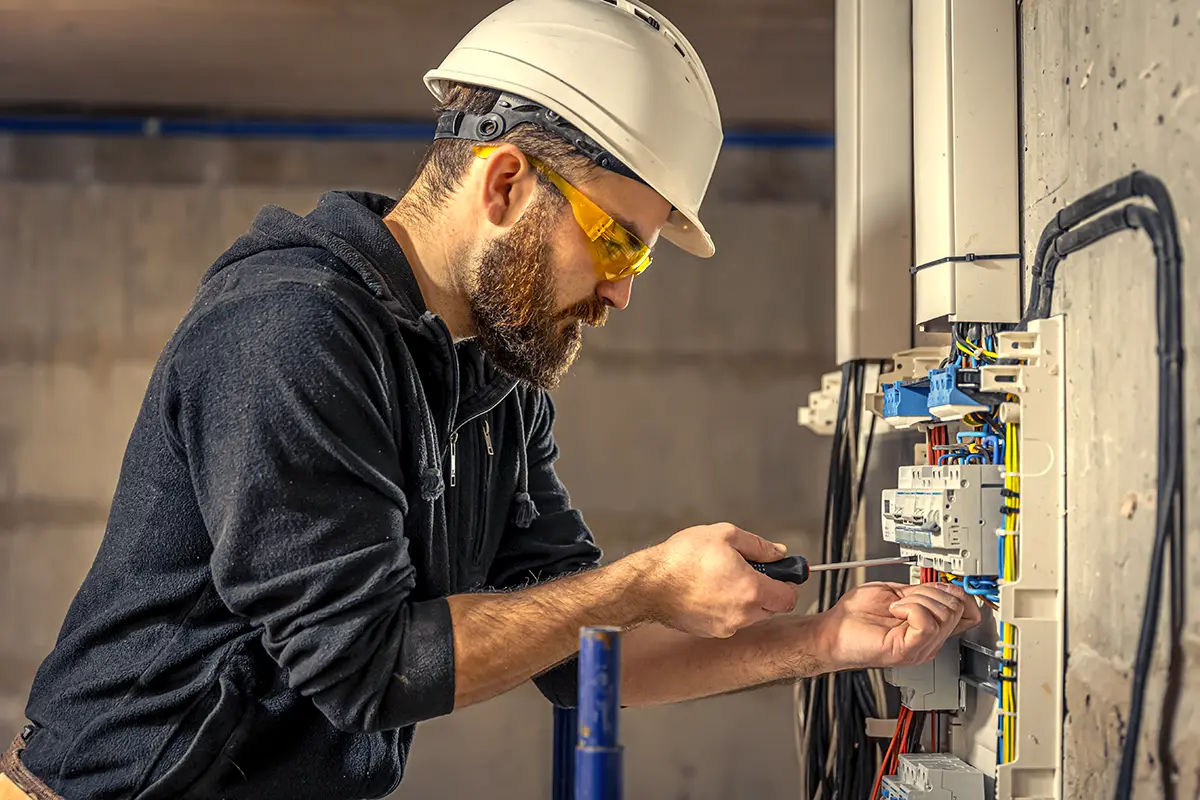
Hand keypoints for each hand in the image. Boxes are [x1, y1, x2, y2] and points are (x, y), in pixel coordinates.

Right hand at [641, 523, 799, 637]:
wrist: (649, 585)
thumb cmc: (681, 560)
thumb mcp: (725, 535)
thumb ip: (758, 545)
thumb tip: (777, 552)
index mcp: (752, 590)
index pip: (789, 597)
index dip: (788, 582)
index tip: (781, 573)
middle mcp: (742, 614)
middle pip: (771, 607)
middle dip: (766, 590)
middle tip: (748, 570)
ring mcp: (726, 626)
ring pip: (750, 615)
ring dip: (746, 600)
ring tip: (722, 578)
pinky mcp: (710, 631)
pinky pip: (730, 620)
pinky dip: (727, 608)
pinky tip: (708, 590)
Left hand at [816, 582, 981, 669]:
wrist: (833, 631)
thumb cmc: (855, 616)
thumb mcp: (897, 595)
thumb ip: (923, 592)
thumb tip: (945, 585)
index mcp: (929, 627)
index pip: (969, 613)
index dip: (960, 593)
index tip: (942, 586)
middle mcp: (929, 641)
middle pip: (957, 608)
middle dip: (931, 592)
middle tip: (905, 598)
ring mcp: (920, 648)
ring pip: (944, 613)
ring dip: (917, 599)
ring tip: (896, 607)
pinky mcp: (907, 650)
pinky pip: (927, 623)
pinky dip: (910, 608)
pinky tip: (894, 611)